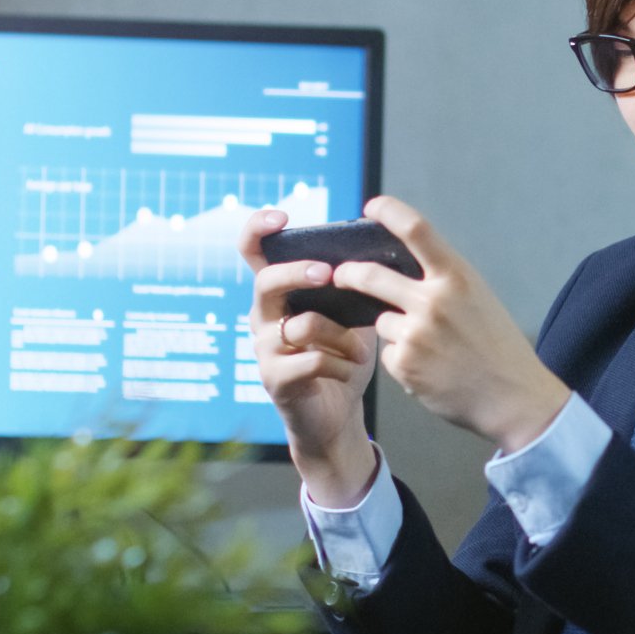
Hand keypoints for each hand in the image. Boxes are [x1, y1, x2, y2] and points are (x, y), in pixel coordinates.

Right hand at [239, 207, 378, 505]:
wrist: (337, 417)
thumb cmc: (343, 360)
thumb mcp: (351, 317)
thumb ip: (353, 288)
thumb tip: (381, 252)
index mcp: (279, 296)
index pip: (252, 254)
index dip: (257, 230)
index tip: (280, 216)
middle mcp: (263, 319)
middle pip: (266, 282)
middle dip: (298, 273)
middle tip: (327, 273)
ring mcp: (264, 350)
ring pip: (299, 325)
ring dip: (340, 335)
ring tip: (359, 350)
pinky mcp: (275, 380)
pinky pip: (310, 360)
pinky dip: (340, 364)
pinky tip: (351, 371)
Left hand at [331, 196, 571, 453]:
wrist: (513, 398)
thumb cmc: (497, 347)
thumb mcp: (478, 299)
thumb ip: (443, 281)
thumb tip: (401, 266)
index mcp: (457, 277)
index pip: (417, 230)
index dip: (389, 212)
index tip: (372, 206)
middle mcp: (433, 301)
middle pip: (371, 276)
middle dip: (348, 274)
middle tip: (340, 274)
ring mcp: (416, 333)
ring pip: (381, 321)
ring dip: (394, 329)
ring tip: (430, 348)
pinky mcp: (404, 364)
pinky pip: (388, 353)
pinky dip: (403, 359)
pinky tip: (430, 369)